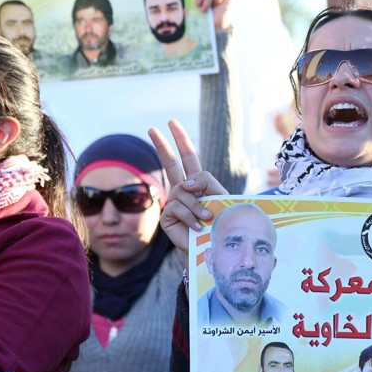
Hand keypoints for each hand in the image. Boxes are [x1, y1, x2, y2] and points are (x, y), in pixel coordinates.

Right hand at [148, 120, 228, 263]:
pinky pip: (178, 207)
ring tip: (206, 219)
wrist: (213, 248)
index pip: (188, 158)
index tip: (172, 123)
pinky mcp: (167, 216)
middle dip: (162, 145)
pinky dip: (191, 217)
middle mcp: (182, 190)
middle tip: (152, 128)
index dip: (181, 141)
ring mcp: (173, 202)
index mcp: (197, 183)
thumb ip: (205, 181)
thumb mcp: (220, 196)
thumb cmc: (220, 223)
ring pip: (183, 191)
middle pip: (170, 163)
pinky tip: (197, 227)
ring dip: (198, 206)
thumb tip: (185, 182)